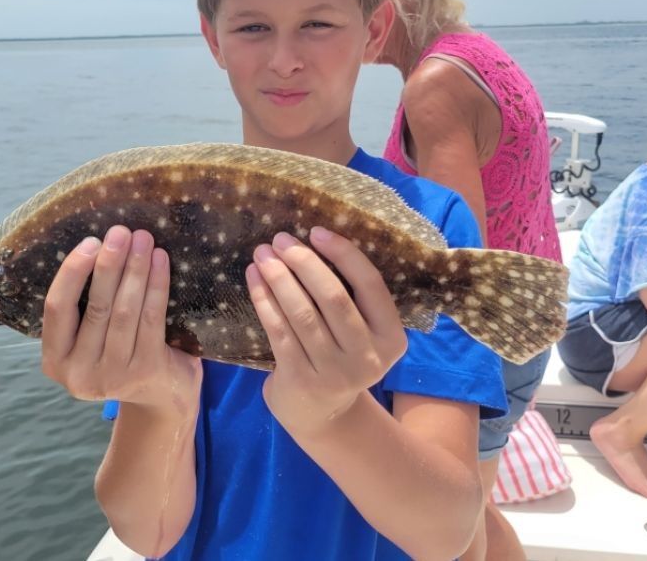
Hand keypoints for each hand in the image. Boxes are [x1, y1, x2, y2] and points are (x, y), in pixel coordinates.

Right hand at [41, 226, 201, 415]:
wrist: (162, 396)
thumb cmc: (123, 352)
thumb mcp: (92, 337)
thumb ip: (86, 305)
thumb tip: (99, 245)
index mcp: (56, 360)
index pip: (56, 308)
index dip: (72, 272)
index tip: (91, 241)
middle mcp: (79, 373)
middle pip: (95, 306)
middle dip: (110, 263)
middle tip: (121, 232)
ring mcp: (113, 376)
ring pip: (125, 311)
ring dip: (135, 269)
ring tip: (144, 239)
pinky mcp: (146, 372)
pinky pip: (151, 318)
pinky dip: (156, 285)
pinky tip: (161, 261)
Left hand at [246, 226, 406, 437]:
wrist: (323, 416)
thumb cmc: (341, 356)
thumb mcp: (362, 333)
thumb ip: (352, 297)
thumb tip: (315, 240)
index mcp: (391, 337)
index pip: (371, 285)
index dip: (344, 254)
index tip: (316, 231)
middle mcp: (368, 357)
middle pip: (333, 297)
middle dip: (304, 263)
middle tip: (281, 239)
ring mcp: (334, 373)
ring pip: (302, 313)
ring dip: (279, 278)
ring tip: (262, 254)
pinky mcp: (301, 380)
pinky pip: (279, 331)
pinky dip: (264, 300)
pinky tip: (254, 279)